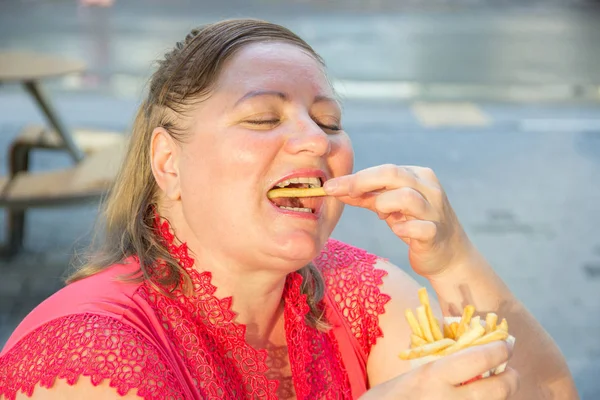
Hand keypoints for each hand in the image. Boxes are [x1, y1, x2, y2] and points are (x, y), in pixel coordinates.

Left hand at [324, 164, 472, 276]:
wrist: (448, 256)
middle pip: (393, 174)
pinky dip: (404, 228)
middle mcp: (429, 188)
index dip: (356, 177)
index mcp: (418, 176)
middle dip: (362, 182)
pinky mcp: (435, 234)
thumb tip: (334, 189)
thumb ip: (365, 197)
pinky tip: (398, 230)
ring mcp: (435, 211)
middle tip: (342, 193)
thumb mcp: (388, 207)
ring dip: (385, 204)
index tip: (329, 187)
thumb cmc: (414, 225)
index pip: (384, 169)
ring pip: (407, 197)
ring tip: (381, 215)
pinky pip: (419, 227)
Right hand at [360, 341, 518, 399]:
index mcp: (433, 376)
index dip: (499, 350)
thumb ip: (440, 370)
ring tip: (494, 389)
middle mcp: (448, 399)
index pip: (480, 358)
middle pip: (498, 389)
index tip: (505, 345)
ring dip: (499, 398)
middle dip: (511, 379)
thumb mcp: (411, 377)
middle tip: (511, 373)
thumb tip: (472, 362)